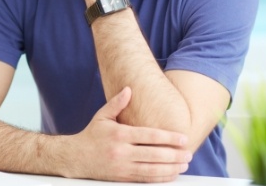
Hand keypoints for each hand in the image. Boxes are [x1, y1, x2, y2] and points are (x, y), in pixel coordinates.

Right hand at [68, 87, 191, 182]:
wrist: (76, 157)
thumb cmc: (92, 134)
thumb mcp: (102, 116)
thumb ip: (117, 103)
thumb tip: (129, 89)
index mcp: (119, 134)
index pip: (148, 136)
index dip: (168, 138)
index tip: (183, 138)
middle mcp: (121, 151)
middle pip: (154, 155)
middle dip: (174, 155)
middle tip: (188, 153)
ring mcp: (122, 167)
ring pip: (151, 170)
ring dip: (171, 168)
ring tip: (184, 165)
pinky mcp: (122, 178)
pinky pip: (145, 179)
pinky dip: (160, 178)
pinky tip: (171, 175)